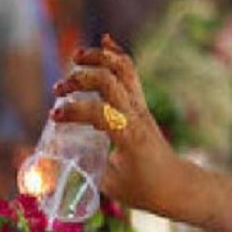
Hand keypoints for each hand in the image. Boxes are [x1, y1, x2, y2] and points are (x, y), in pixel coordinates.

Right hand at [51, 36, 186, 216]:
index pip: (99, 112)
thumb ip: (82, 168)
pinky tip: (104, 42)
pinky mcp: (141, 105)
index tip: (55, 118)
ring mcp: (140, 107)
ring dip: (98, 58)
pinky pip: (130, 73)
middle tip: (59, 90)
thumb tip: (53, 164)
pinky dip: (116, 55)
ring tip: (76, 58)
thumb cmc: (145, 189)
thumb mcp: (110, 184)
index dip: (73, 111)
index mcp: (128, 136)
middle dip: (79, 79)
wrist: (178, 185)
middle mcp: (136, 116)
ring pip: (123, 69)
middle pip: (109, 80)